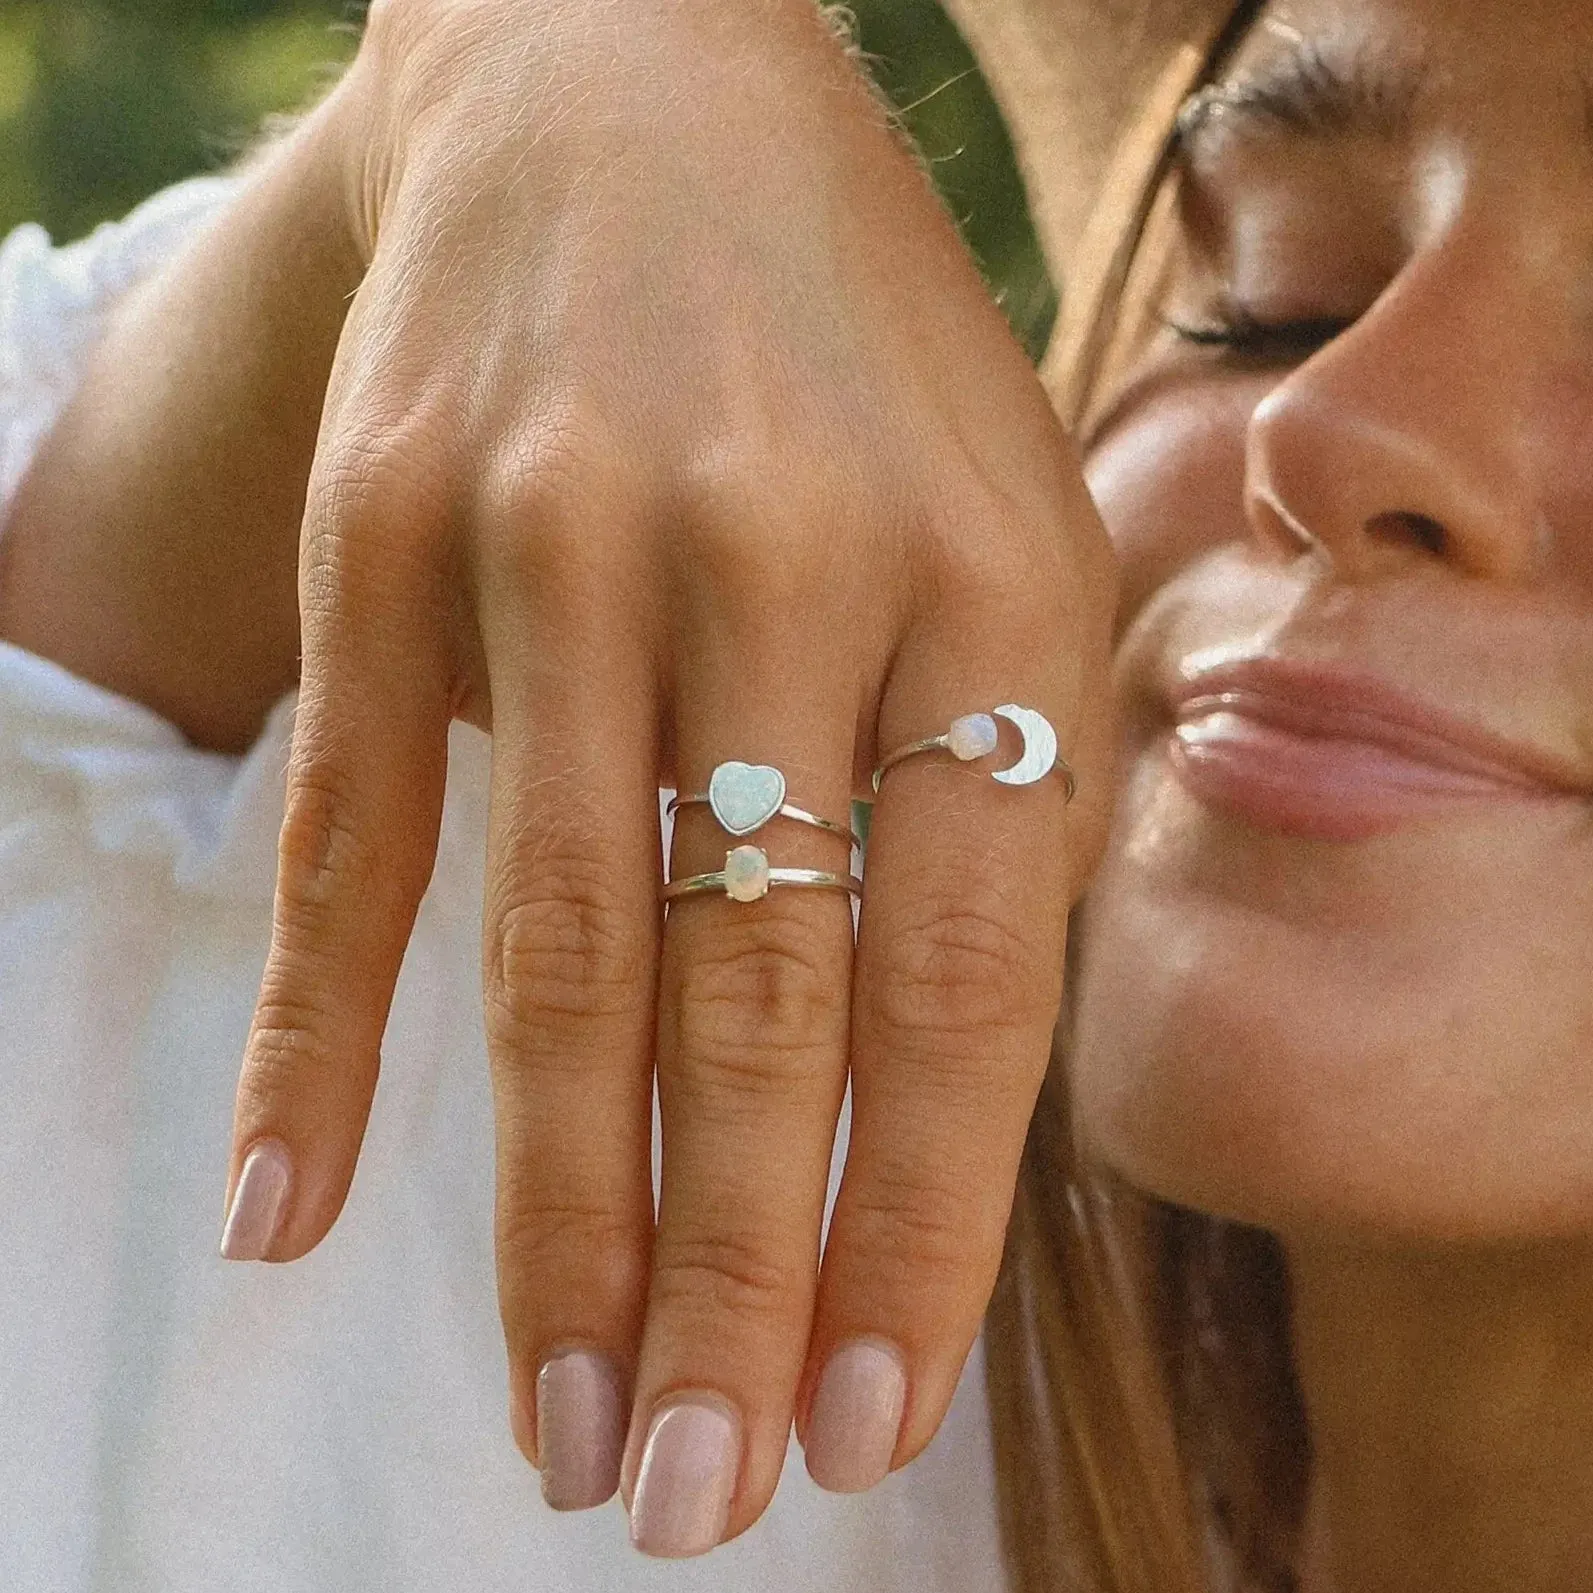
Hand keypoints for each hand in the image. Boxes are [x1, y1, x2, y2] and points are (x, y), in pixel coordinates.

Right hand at [220, 0, 1114, 1549]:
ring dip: (548, 1212)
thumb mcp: (1016, 548)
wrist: (650, 93)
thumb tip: (931, 1103)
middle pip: (749, 999)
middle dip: (724, 1274)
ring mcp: (562, 543)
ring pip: (552, 949)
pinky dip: (329, 1036)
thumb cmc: (870, 365)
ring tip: (559, 1413)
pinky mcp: (393, 532)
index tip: (861, 1416)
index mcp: (987, 589)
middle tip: (690, 1492)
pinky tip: (297, 1208)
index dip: (914, 1225)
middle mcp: (776, 566)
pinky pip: (360, 829)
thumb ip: (994, 803)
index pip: (959, 980)